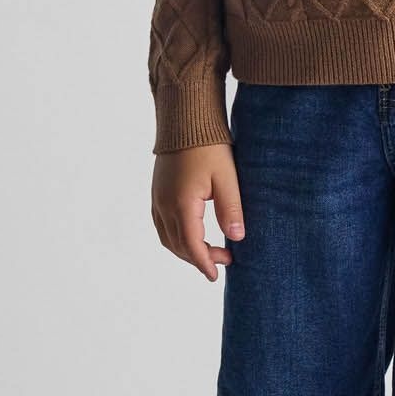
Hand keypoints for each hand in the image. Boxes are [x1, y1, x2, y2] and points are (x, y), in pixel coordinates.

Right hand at [151, 143, 245, 281]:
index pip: (192, 246)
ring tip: (209, 251)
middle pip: (178, 246)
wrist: (185, 120)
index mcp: (182, 204)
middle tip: (224, 259)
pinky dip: (176, 238)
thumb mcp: (226, 177)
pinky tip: (193, 235)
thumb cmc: (208, 146)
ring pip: (168, 238)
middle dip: (199, 258)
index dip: (204, 263)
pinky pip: (162, 225)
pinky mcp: (157, 193)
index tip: (216, 275)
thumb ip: (230, 208)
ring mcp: (157, 199)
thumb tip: (237, 237)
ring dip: (186, 250)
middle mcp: (164, 205)